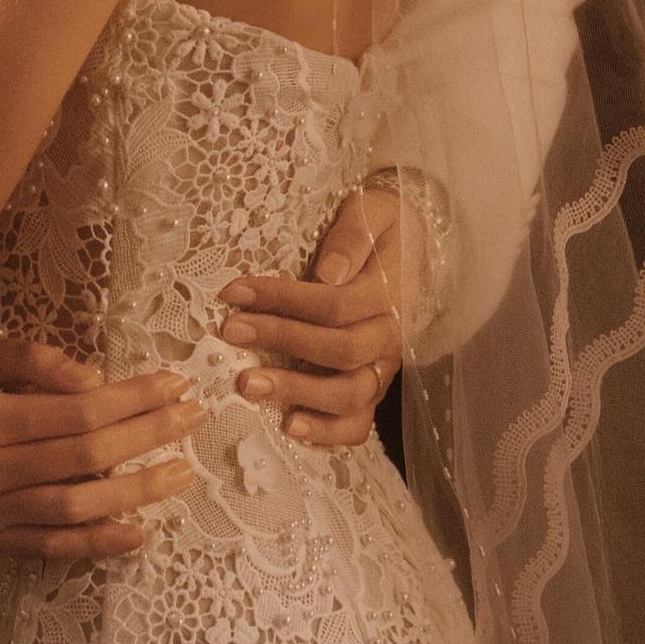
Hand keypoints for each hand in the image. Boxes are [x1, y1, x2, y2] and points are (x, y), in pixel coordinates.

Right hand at [0, 335, 202, 562]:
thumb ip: (29, 359)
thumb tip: (92, 380)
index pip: (75, 413)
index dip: (132, 400)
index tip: (173, 383)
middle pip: (84, 458)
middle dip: (148, 437)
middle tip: (192, 418)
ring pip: (73, 509)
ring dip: (135, 493)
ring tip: (180, 473)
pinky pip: (46, 548)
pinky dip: (94, 545)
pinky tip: (137, 533)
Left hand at [219, 186, 412, 448]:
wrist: (412, 246)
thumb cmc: (382, 225)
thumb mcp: (371, 211)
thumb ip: (352, 237)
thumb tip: (328, 273)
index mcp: (389, 293)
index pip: (334, 304)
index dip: (282, 300)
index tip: (234, 292)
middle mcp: (389, 337)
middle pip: (339, 350)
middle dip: (281, 341)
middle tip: (232, 331)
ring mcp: (382, 368)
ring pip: (349, 394)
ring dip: (296, 392)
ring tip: (247, 384)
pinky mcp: (372, 389)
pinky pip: (358, 423)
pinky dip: (327, 432)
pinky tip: (289, 426)